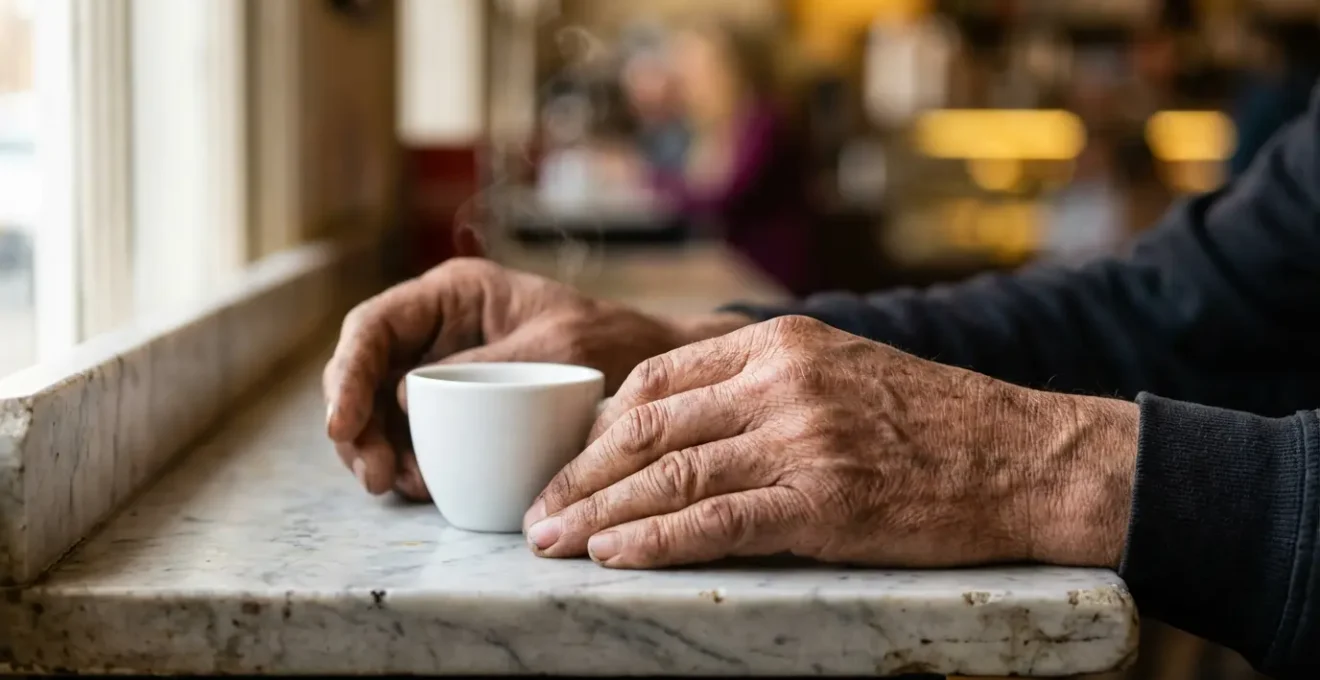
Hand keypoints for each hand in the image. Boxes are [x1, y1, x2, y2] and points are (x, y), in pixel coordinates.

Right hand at [322, 257, 750, 499]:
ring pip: (380, 411)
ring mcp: (443, 371)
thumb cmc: (611, 344)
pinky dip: (409, 464)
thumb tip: (403, 401)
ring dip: (378, 452)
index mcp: (453, 294)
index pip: (374, 326)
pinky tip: (423, 488)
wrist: (653, 374)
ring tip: (404, 486)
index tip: (341, 425)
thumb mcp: (556, 350)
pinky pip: (414, 436)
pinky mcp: (457, 409)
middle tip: (376, 477)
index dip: (348, 374)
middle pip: (365, 373)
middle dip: (357, 425)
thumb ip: (485, 369)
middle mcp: (437, 329)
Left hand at [523, 315, 1138, 568]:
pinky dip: (655, 541)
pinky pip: (716, 522)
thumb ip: (762, 386)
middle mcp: (781, 381)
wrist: (1026, 458)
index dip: (600, 424)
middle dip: (580, 472)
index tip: (568, 460)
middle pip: (648, 426)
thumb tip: (678, 426)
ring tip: (553, 542)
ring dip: (599, 511)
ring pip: (670, 474)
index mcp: (778, 343)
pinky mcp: (824, 501)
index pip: (657, 378)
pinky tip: (614, 555)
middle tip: (537, 511)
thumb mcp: (841, 370)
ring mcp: (802, 439)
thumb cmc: (934, 422)